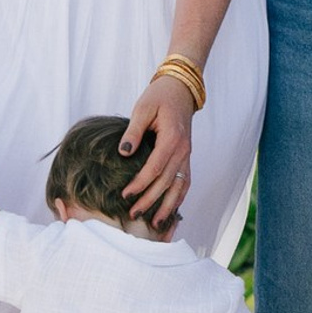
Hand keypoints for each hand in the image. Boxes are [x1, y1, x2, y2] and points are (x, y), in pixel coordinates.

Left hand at [120, 74, 196, 229]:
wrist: (181, 89)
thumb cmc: (159, 96)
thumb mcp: (142, 108)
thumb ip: (133, 131)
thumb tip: (124, 152)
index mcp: (172, 138)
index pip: (155, 168)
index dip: (139, 184)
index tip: (124, 195)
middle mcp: (183, 150)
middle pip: (167, 182)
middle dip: (150, 201)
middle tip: (133, 215)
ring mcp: (187, 155)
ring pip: (181, 186)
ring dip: (169, 206)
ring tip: (155, 223)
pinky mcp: (186, 157)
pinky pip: (185, 181)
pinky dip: (179, 198)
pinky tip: (170, 210)